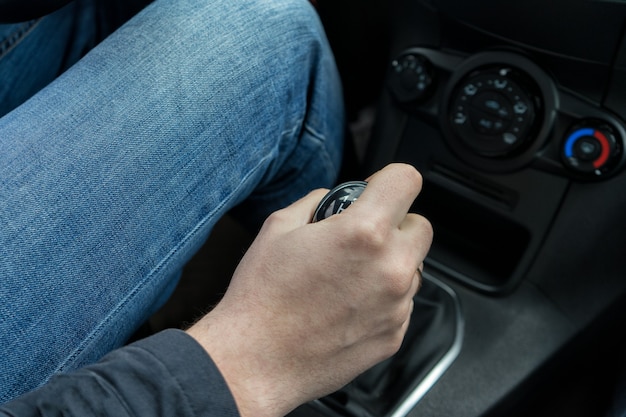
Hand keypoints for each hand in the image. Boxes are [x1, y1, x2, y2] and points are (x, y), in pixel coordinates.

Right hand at [187, 163, 432, 416]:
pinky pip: (402, 302)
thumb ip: (318, 201)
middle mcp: (390, 268)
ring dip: (391, 262)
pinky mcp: (394, 336)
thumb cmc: (261, 298)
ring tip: (348, 276)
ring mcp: (396, 306)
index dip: (390, 180)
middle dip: (394, 223)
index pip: (406, 180)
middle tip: (361, 236)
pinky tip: (347, 304)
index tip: (380, 190)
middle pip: (420, 226)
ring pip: (413, 266)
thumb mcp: (278, 226)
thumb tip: (337, 199)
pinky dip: (383, 297)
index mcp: (363, 233)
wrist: (255, 360)